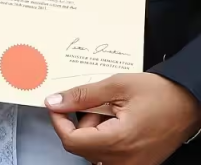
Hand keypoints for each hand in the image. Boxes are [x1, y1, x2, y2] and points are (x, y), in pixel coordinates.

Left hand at [46, 73, 200, 164]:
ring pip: (94, 151)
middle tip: (98, 105)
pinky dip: (106, 138)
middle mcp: (124, 160)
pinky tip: (119, 122)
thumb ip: (81, 95)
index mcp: (118, 141)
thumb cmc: (161, 94)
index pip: (70, 140)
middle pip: (81, 146)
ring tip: (113, 112)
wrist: (190, 103)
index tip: (58, 106)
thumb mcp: (116, 85)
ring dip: (94, 130)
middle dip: (81, 123)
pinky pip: (109, 155)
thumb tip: (55, 102)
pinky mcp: (138, 164)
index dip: (59, 121)